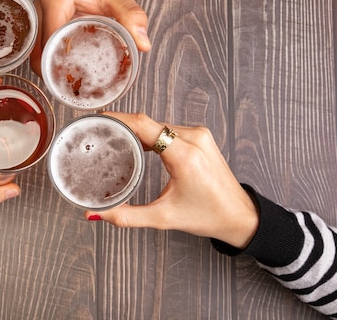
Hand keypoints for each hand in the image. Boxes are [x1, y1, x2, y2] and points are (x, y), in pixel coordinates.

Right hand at [30, 0, 150, 75]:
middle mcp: (42, 9)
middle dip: (51, 71)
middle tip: (71, 88)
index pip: (48, 41)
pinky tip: (68, 71)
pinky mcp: (48, 23)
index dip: (56, 64)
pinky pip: (45, 46)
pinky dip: (53, 60)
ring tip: (69, 83)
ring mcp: (42, 17)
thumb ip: (132, 16)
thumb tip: (142, 44)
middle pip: (37, 51)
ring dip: (50, 68)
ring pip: (38, 51)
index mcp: (54, 1)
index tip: (71, 80)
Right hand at [85, 112, 258, 248]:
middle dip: (124, 126)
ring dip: (138, 130)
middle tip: (100, 133)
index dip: (119, 119)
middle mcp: (193, 138)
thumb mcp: (163, 218)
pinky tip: (139, 142)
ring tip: (115, 138)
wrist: (239, 216)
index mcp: (184, 155)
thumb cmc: (207, 216)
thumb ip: (127, 216)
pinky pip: (169, 128)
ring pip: (158, 124)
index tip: (99, 119)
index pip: (144, 125)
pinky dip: (152, 134)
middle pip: (149, 123)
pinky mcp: (201, 137)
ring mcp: (199, 135)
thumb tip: (96, 214)